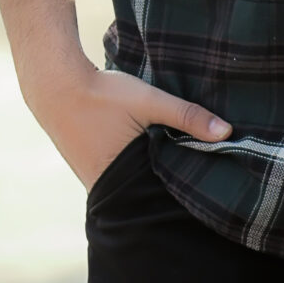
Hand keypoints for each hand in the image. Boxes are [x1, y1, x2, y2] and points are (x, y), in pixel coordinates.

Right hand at [26, 58, 231, 190]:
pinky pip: (122, 175)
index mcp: (120, 181)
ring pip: (135, 183)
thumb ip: (187, 115)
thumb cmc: (103, 94)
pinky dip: (138, 167)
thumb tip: (227, 132)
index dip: (183, 193)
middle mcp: (106, 188)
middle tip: (201, 180)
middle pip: (148, 193)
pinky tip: (153, 155)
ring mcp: (95, 180)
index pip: (161, 197)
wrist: (55, 85)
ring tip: (182, 167)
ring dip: (154, 175)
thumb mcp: (149, 101)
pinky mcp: (91, 168)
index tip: (207, 189)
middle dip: (171, 187)